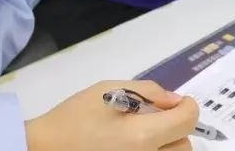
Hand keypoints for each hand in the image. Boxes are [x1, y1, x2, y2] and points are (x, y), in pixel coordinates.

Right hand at [25, 80, 198, 150]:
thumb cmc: (74, 117)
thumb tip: (173, 102)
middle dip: (176, 129)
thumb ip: (147, 92)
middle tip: (156, 118)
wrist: (45, 149)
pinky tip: (133, 146)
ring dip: (167, 145)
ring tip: (144, 135)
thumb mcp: (108, 90)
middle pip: (184, 146)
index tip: (179, 103)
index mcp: (142, 136)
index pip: (187, 122)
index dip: (189, 107)